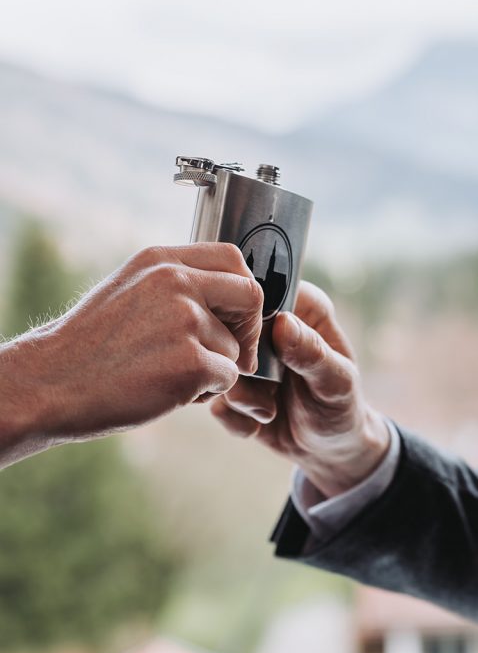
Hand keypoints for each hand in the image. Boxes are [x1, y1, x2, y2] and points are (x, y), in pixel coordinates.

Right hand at [0, 243, 262, 465]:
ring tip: (171, 374)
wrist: (51, 383)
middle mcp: (177, 282)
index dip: (242, 292)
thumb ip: (175, 283)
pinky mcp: (191, 362)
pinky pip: (228, 379)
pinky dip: (206, 392)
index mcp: (162, 260)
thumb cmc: (90, 344)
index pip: (234, 259)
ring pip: (237, 348)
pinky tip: (169, 390)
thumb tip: (226, 295)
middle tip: (232, 353)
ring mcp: (186, 321)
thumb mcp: (131, 289)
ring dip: (216, 368)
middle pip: (250, 296)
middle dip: (249, 330)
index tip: (233, 316)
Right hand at [211, 282, 389, 496]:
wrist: (328, 449)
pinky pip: (215, 397)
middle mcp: (271, 326)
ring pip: (217, 364)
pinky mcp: (232, 385)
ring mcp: (248, 356)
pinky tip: (258, 424)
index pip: (264, 290)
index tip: (256, 350)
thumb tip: (283, 324)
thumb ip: (312, 354)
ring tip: (267, 411)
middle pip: (230, 326)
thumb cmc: (342, 407)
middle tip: (266, 392)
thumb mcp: (336, 382)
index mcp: (302, 308)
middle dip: (242, 366)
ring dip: (240, 397)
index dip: (251, 316)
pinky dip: (236, 418)